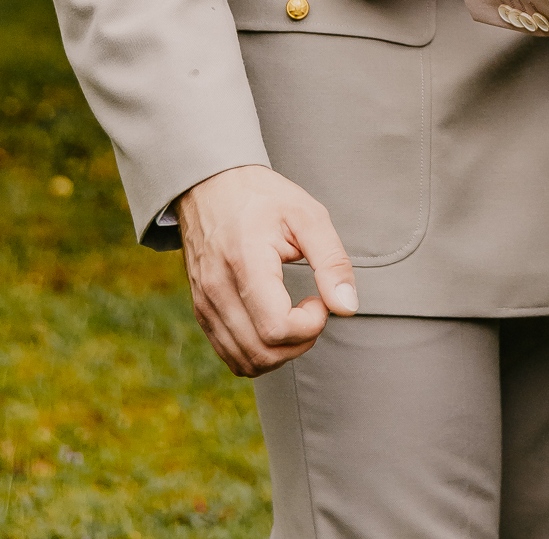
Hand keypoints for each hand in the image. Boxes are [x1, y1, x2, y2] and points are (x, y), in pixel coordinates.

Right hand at [177, 164, 357, 377]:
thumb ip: (332, 261)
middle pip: (263, 353)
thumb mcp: (307, 215)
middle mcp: (217, 289)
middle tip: (312, 308)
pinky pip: (230, 355)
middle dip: (300, 342)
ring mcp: (205, 304)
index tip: (318, 299)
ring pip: (246, 362)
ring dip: (281, 352)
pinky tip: (274, 323)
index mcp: (245, 261)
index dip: (310, 324)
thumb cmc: (263, 197)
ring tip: (294, 316)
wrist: (213, 185)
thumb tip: (347, 307)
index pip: (277, 327)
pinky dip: (259, 353)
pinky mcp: (201, 312)